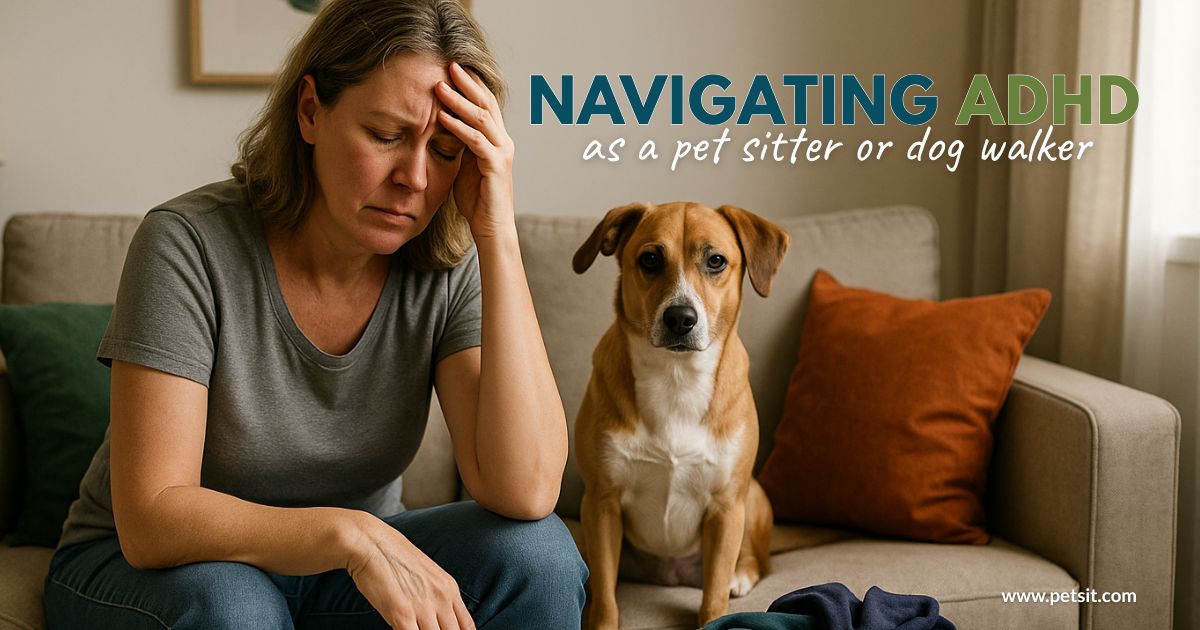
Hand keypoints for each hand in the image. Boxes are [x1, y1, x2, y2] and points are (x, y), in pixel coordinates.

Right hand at [343, 512, 474, 629]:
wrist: (370, 542)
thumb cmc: (392, 557)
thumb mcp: (426, 575)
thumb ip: (435, 597)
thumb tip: (437, 620)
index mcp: (449, 589)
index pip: (467, 627)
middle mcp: (441, 598)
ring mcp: (423, 607)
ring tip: (411, 629)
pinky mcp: (401, 613)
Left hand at [434, 62, 515, 240]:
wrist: (492, 228)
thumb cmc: (477, 201)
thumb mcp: (464, 166)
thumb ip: (459, 145)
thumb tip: (441, 126)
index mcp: (497, 140)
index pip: (485, 105)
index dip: (470, 85)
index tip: (452, 69)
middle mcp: (503, 142)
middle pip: (486, 104)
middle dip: (467, 83)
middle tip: (448, 64)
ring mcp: (501, 153)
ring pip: (481, 118)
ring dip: (459, 101)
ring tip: (439, 86)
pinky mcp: (495, 166)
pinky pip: (475, 140)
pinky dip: (458, 127)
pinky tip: (442, 118)